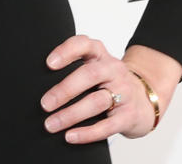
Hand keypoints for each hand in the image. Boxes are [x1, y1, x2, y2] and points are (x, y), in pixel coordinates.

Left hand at [40, 35, 160, 143]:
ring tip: (51, 124)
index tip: (48, 64)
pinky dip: (87, 132)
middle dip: (64, 90)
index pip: (84, 45)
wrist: (143, 99)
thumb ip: (73, 66)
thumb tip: (38, 79)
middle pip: (89, 75)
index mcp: (100, 54)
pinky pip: (107, 126)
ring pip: (96, 102)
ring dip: (71, 115)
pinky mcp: (129, 115)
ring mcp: (124, 92)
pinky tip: (70, 136)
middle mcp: (113, 69)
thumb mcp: (93, 65)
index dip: (66, 51)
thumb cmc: (108, 81)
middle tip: (44, 104)